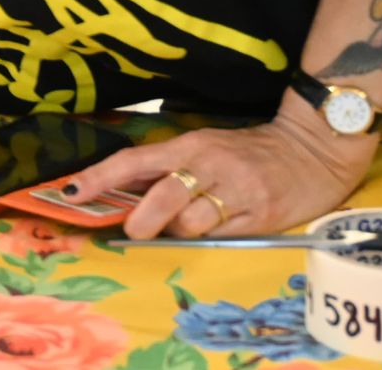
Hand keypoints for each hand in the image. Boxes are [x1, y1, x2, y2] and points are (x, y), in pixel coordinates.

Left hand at [64, 109, 372, 237]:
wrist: (312, 151)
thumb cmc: (247, 152)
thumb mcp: (205, 147)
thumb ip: (167, 167)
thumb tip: (120, 191)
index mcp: (190, 144)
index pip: (135, 160)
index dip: (98, 177)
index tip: (70, 192)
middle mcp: (211, 164)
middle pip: (163, 197)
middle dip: (142, 219)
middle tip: (134, 230)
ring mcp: (238, 191)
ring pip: (191, 222)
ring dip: (179, 231)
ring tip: (186, 224)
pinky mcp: (261, 216)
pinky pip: (222, 235)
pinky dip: (209, 237)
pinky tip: (217, 227)